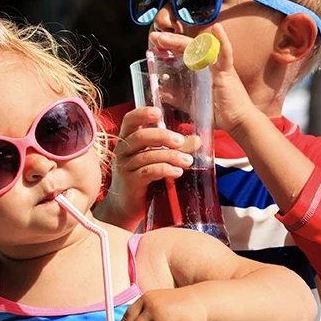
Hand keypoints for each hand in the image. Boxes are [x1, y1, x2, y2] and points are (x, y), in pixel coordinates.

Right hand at [102, 107, 200, 229]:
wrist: (126, 208)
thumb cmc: (142, 180)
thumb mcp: (157, 159)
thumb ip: (174, 148)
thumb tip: (197, 140)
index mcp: (128, 140)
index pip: (130, 120)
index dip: (142, 114)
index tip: (157, 112)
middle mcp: (123, 151)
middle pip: (140, 136)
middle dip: (163, 137)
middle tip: (181, 141)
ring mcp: (124, 167)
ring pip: (147, 155)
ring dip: (170, 156)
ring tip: (187, 161)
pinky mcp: (130, 182)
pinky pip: (148, 172)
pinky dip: (165, 170)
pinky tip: (177, 172)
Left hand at [149, 27, 259, 136]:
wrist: (239, 122)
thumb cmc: (220, 113)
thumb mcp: (193, 104)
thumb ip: (178, 96)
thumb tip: (161, 91)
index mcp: (201, 70)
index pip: (183, 53)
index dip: (169, 47)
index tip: (153, 45)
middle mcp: (209, 64)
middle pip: (187, 47)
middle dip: (170, 41)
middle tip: (154, 37)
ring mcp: (218, 65)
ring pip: (199, 48)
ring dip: (180, 41)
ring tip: (164, 38)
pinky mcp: (227, 71)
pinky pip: (225, 53)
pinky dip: (223, 41)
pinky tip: (218, 29)